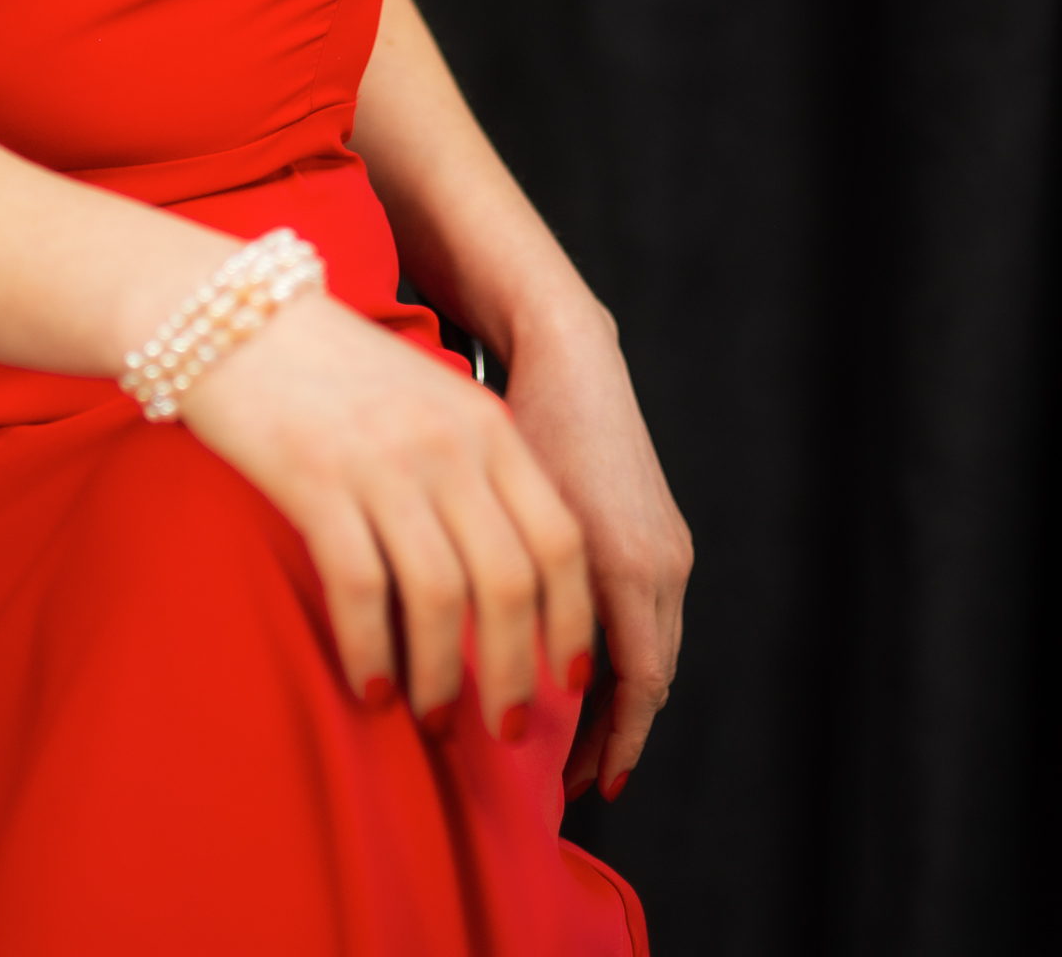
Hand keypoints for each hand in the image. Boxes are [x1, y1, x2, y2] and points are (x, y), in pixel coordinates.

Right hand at [178, 290, 594, 734]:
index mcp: (485, 424)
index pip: (560, 539)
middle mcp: (446, 444)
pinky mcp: (315, 480)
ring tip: (436, 719)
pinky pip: (360, 589)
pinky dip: (371, 651)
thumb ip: (471, 465)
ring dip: (443, 676)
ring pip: (441, 596)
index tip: (567, 678)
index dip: (571, 619)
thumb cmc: (330, 366)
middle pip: (511, 581)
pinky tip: (369, 688)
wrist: (233, 311)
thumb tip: (505, 572)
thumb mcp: (425, 398)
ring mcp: (382, 461)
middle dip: (515, 671)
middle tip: (506, 729)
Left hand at [499, 297, 691, 800]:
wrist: (571, 355)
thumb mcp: (509, 508)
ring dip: (619, 701)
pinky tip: (582, 670)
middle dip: (612, 737)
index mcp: (624, 562)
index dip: (611, 745)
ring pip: (654, 651)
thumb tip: (476, 667)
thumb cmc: (523, 422)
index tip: (578, 789)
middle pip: (649, 680)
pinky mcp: (663, 533)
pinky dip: (624, 657)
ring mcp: (668, 547)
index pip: (638, 686)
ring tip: (572, 740)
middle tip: (565, 782)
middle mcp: (660, 561)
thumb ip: (508, 587)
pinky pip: (652, 618)